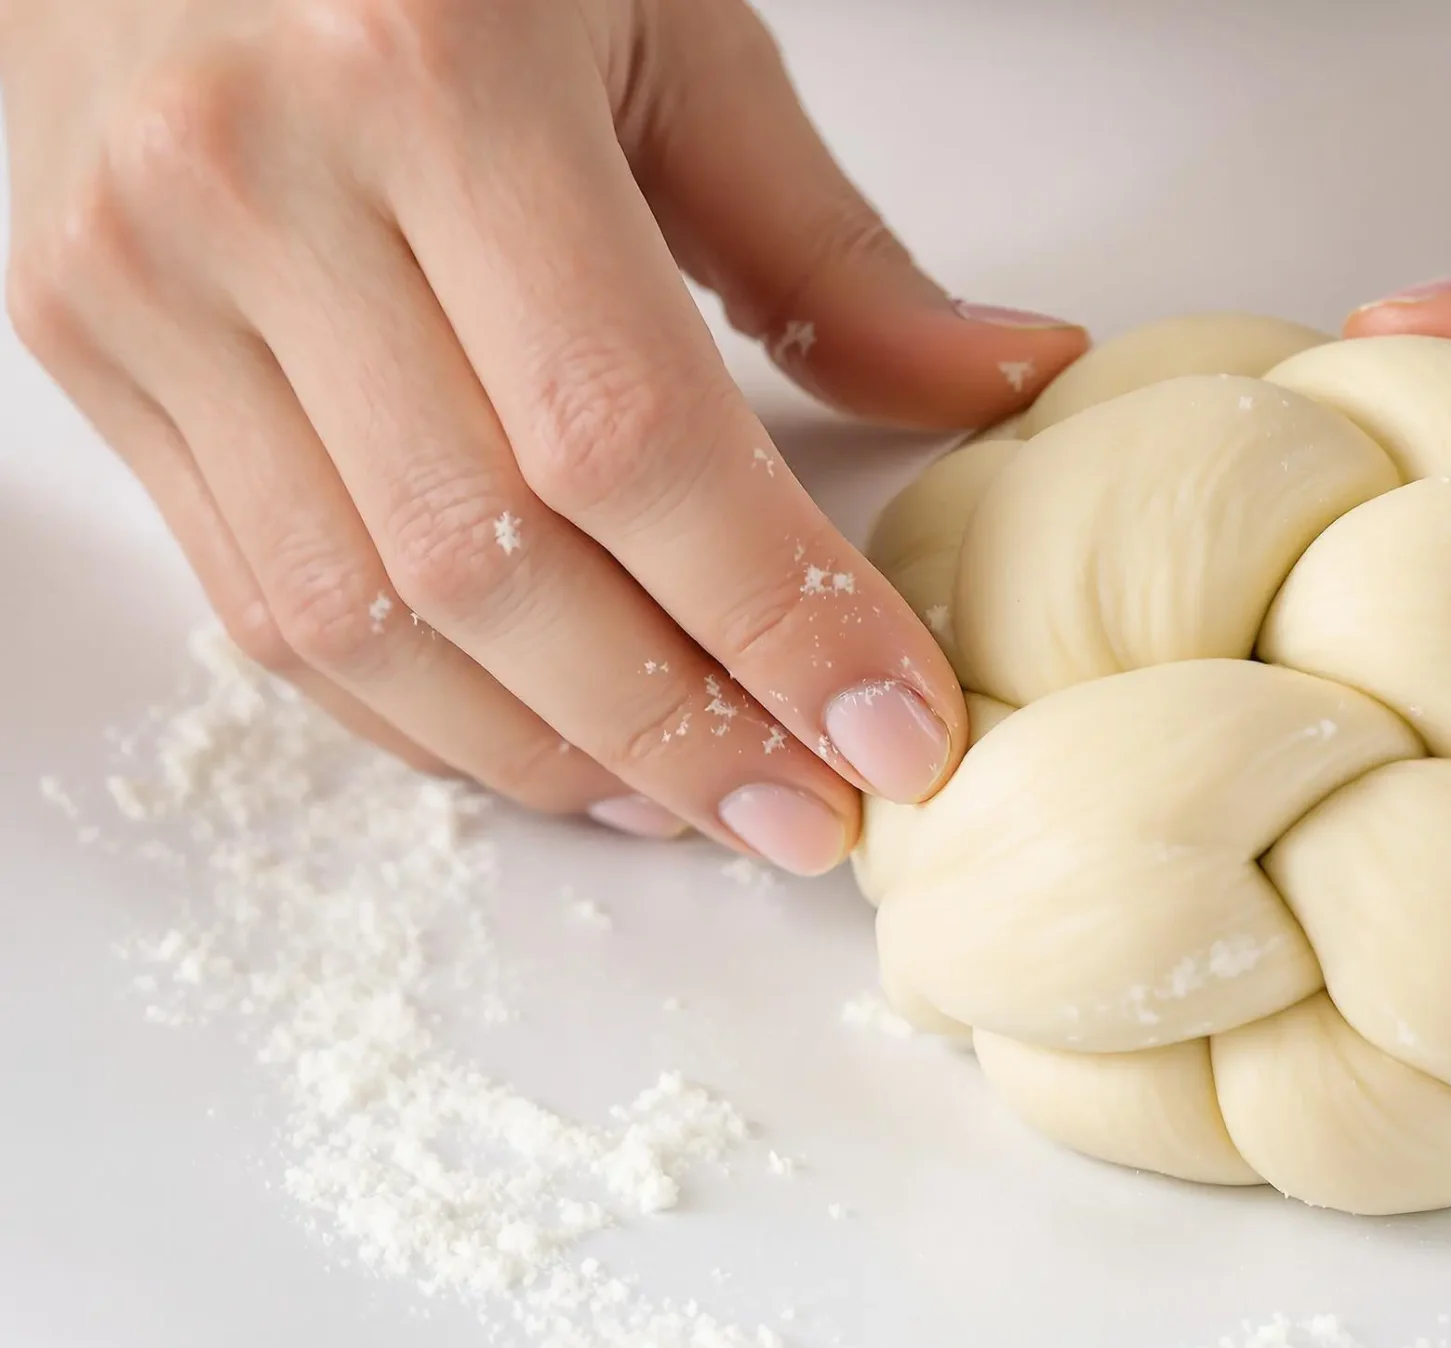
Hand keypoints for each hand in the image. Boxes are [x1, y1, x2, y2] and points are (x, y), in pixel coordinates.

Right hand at [1, 0, 1086, 872]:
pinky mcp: (81, 346)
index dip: (775, 621)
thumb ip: (825, 243)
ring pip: (355, 622)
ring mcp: (140, 279)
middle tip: (810, 811)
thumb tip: (1003, 384)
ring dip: (548, 754)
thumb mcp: (670, 29)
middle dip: (681, 731)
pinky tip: (545, 740)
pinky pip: (254, 601)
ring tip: (695, 800)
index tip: (898, 732)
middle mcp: (258, 189)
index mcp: (437, 83)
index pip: (629, 443)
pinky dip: (413, 708)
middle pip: (492, 569)